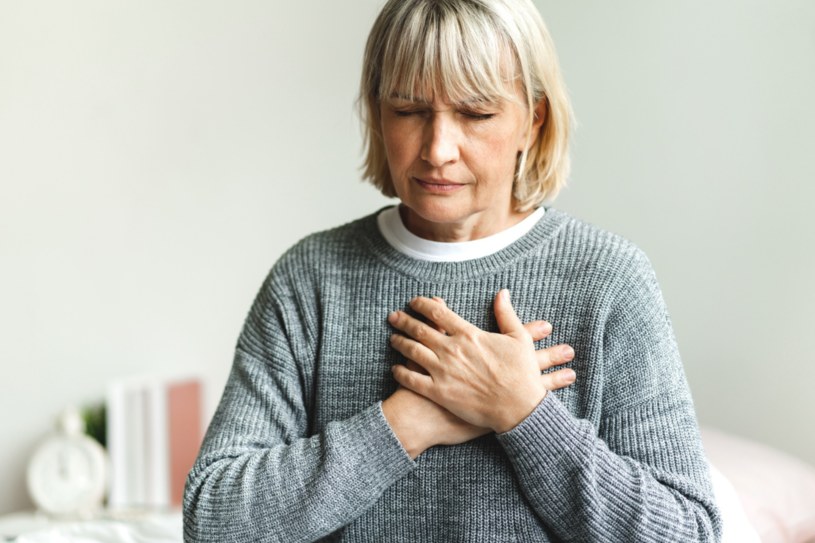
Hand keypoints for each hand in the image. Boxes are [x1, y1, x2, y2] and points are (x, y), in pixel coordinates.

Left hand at [388, 290, 569, 432]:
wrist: (519, 408)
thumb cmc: (522, 373)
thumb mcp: (518, 338)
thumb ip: (506, 313)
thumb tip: (503, 292)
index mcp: (468, 334)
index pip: (438, 313)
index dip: (422, 304)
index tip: (414, 302)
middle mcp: (451, 350)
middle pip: (419, 329)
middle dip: (404, 321)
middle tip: (393, 317)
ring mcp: (443, 371)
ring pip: (412, 352)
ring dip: (400, 343)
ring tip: (393, 338)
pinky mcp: (439, 392)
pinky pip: (412, 380)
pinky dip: (401, 373)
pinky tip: (395, 369)